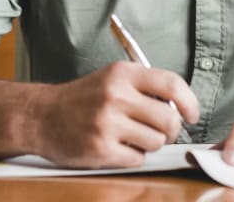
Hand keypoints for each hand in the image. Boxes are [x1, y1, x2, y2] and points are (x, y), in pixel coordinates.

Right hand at [34, 61, 199, 168]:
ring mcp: (107, 123)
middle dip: (171, 131)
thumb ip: (144, 87)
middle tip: (162, 132)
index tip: (192, 115)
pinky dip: (133, 156)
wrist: (41, 116)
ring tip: (133, 137)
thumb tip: (181, 106)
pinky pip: (137, 159)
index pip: (172, 84)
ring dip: (150, 144)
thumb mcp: (112, 79)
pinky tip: (118, 147)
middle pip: (168, 119)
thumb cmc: (82, 99)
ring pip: (156, 142)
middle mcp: (116, 96)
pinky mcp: (100, 149)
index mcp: (123, 74)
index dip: (190, 102)